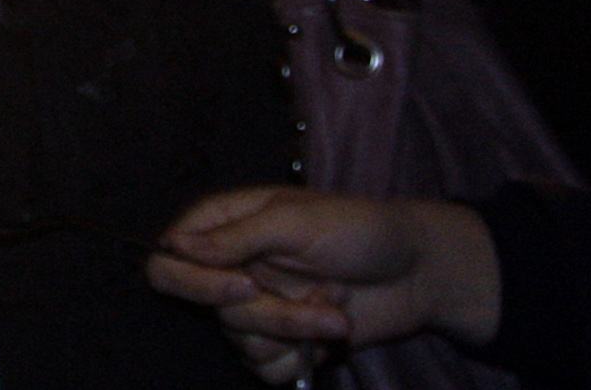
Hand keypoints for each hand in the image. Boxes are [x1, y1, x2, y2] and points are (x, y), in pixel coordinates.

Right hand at [148, 189, 500, 383]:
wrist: (419, 272)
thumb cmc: (358, 228)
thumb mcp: (296, 220)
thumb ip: (236, 236)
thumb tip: (177, 247)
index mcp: (225, 227)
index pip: (171, 259)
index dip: (195, 280)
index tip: (244, 284)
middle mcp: (232, 268)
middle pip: (210, 310)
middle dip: (267, 313)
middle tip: (310, 301)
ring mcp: (259, 307)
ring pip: (242, 343)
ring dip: (295, 333)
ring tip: (334, 310)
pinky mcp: (284, 343)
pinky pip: (266, 369)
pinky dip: (301, 358)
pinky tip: (329, 333)